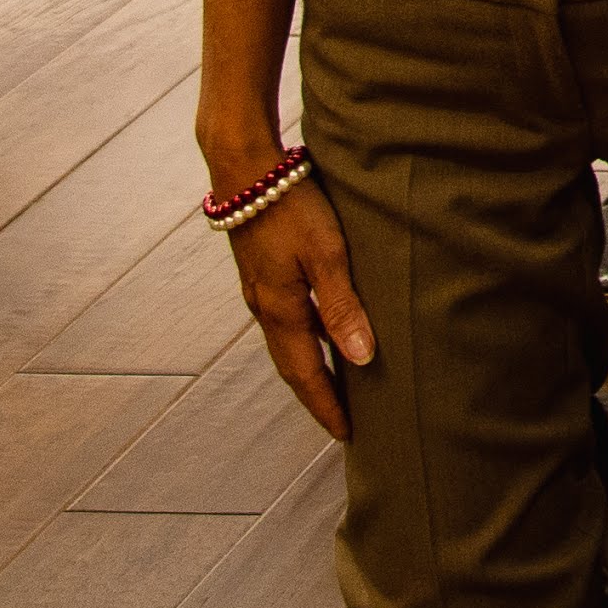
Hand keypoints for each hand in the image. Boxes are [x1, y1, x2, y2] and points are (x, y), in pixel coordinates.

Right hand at [224, 172, 373, 439]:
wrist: (246, 171)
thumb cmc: (293, 208)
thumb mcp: (326, 254)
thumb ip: (342, 305)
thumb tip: (360, 357)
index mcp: (281, 312)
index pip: (305, 375)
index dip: (326, 407)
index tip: (346, 435)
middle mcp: (266, 309)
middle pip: (294, 366)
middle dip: (318, 396)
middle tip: (344, 422)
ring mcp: (261, 291)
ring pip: (289, 344)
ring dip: (311, 369)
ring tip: (339, 386)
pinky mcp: (263, 273)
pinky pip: (287, 320)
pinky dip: (306, 340)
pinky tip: (324, 334)